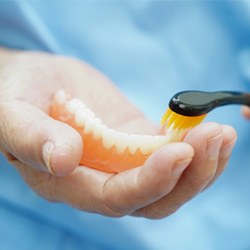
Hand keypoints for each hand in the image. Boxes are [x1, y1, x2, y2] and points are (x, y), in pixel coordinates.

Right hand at [0, 48, 236, 217]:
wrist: (35, 80)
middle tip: (213, 137)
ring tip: (221, 134)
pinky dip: (195, 145)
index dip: (149, 181)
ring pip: (170, 179)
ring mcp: (122, 159)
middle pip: (154, 198)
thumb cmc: (16, 94)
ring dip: (201, 162)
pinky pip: (171, 152)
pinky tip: (211, 129)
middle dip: (188, 174)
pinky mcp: (136, 139)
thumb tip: (64, 158)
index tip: (179, 151)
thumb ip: (34, 138)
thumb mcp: (13, 113)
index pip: (115, 198)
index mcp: (67, 182)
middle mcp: (99, 178)